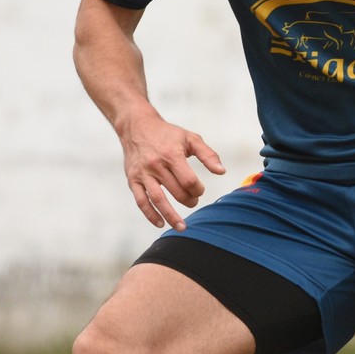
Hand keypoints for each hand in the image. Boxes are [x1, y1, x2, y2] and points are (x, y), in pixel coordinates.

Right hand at [117, 112, 225, 229]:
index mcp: (171, 155)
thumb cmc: (168, 134)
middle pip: (176, 191)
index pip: (189, 181)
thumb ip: (208, 155)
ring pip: (158, 199)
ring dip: (171, 216)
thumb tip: (222, 172)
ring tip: (182, 227)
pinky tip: (160, 223)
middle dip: (189, 200)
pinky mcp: (132, 179)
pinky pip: (141, 201)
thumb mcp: (190, 138)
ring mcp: (143, 174)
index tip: (199, 189)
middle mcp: (156, 165)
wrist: (137, 126)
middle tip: (193, 202)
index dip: (198, 189)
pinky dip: (150, 214)